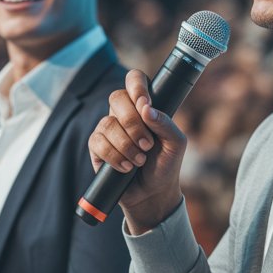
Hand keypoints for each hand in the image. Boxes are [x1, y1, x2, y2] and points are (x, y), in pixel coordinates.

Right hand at [89, 69, 186, 232]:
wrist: (152, 193)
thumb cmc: (166, 164)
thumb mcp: (176, 144)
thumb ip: (166, 124)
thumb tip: (146, 109)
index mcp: (143, 105)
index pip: (134, 79)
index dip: (136, 86)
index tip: (145, 104)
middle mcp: (123, 113)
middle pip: (116, 98)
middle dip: (133, 123)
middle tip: (147, 144)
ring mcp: (108, 128)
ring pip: (108, 123)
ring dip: (127, 145)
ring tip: (140, 161)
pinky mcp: (96, 146)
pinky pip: (98, 142)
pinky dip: (115, 156)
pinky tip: (126, 167)